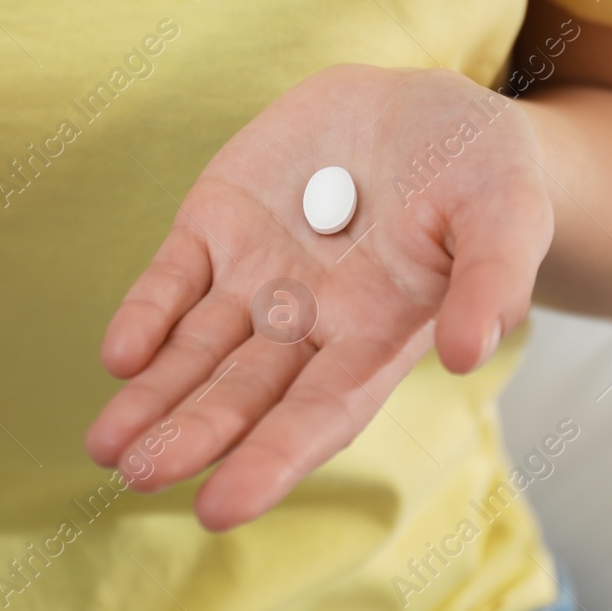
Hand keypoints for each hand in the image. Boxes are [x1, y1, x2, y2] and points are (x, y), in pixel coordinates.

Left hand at [85, 64, 552, 530]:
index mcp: (377, 337)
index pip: (318, 413)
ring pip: (194, 347)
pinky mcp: (217, 222)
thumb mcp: (507, 214)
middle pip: (242, 392)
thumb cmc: (481, 171)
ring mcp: (256, 274)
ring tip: (104, 445)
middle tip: (138, 473)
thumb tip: (471, 353)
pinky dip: (145, 314)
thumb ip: (491, 280)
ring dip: (151, 395)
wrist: (424, 103)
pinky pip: (172, 276)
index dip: (271, 459)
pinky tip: (120, 355)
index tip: (220, 507)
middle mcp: (307, 321)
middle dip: (192, 434)